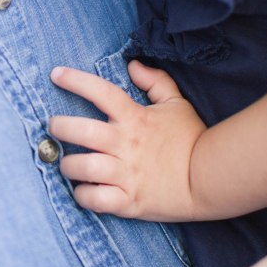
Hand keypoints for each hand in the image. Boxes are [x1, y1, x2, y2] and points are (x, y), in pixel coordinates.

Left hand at [48, 60, 206, 221]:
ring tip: (67, 164)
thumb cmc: (191, 139)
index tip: (56, 74)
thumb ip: (155, 81)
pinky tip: (83, 190)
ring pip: (83, 167)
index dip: (76, 81)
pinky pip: (96, 199)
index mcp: (135, 118)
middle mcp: (125, 144)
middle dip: (60, 127)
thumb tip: (133, 65)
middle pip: (81, 131)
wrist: (211, 179)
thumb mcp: (176, 103)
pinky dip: (84, 196)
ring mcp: (126, 174)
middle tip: (54, 127)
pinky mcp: (129, 201)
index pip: (101, 92)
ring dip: (68, 166)